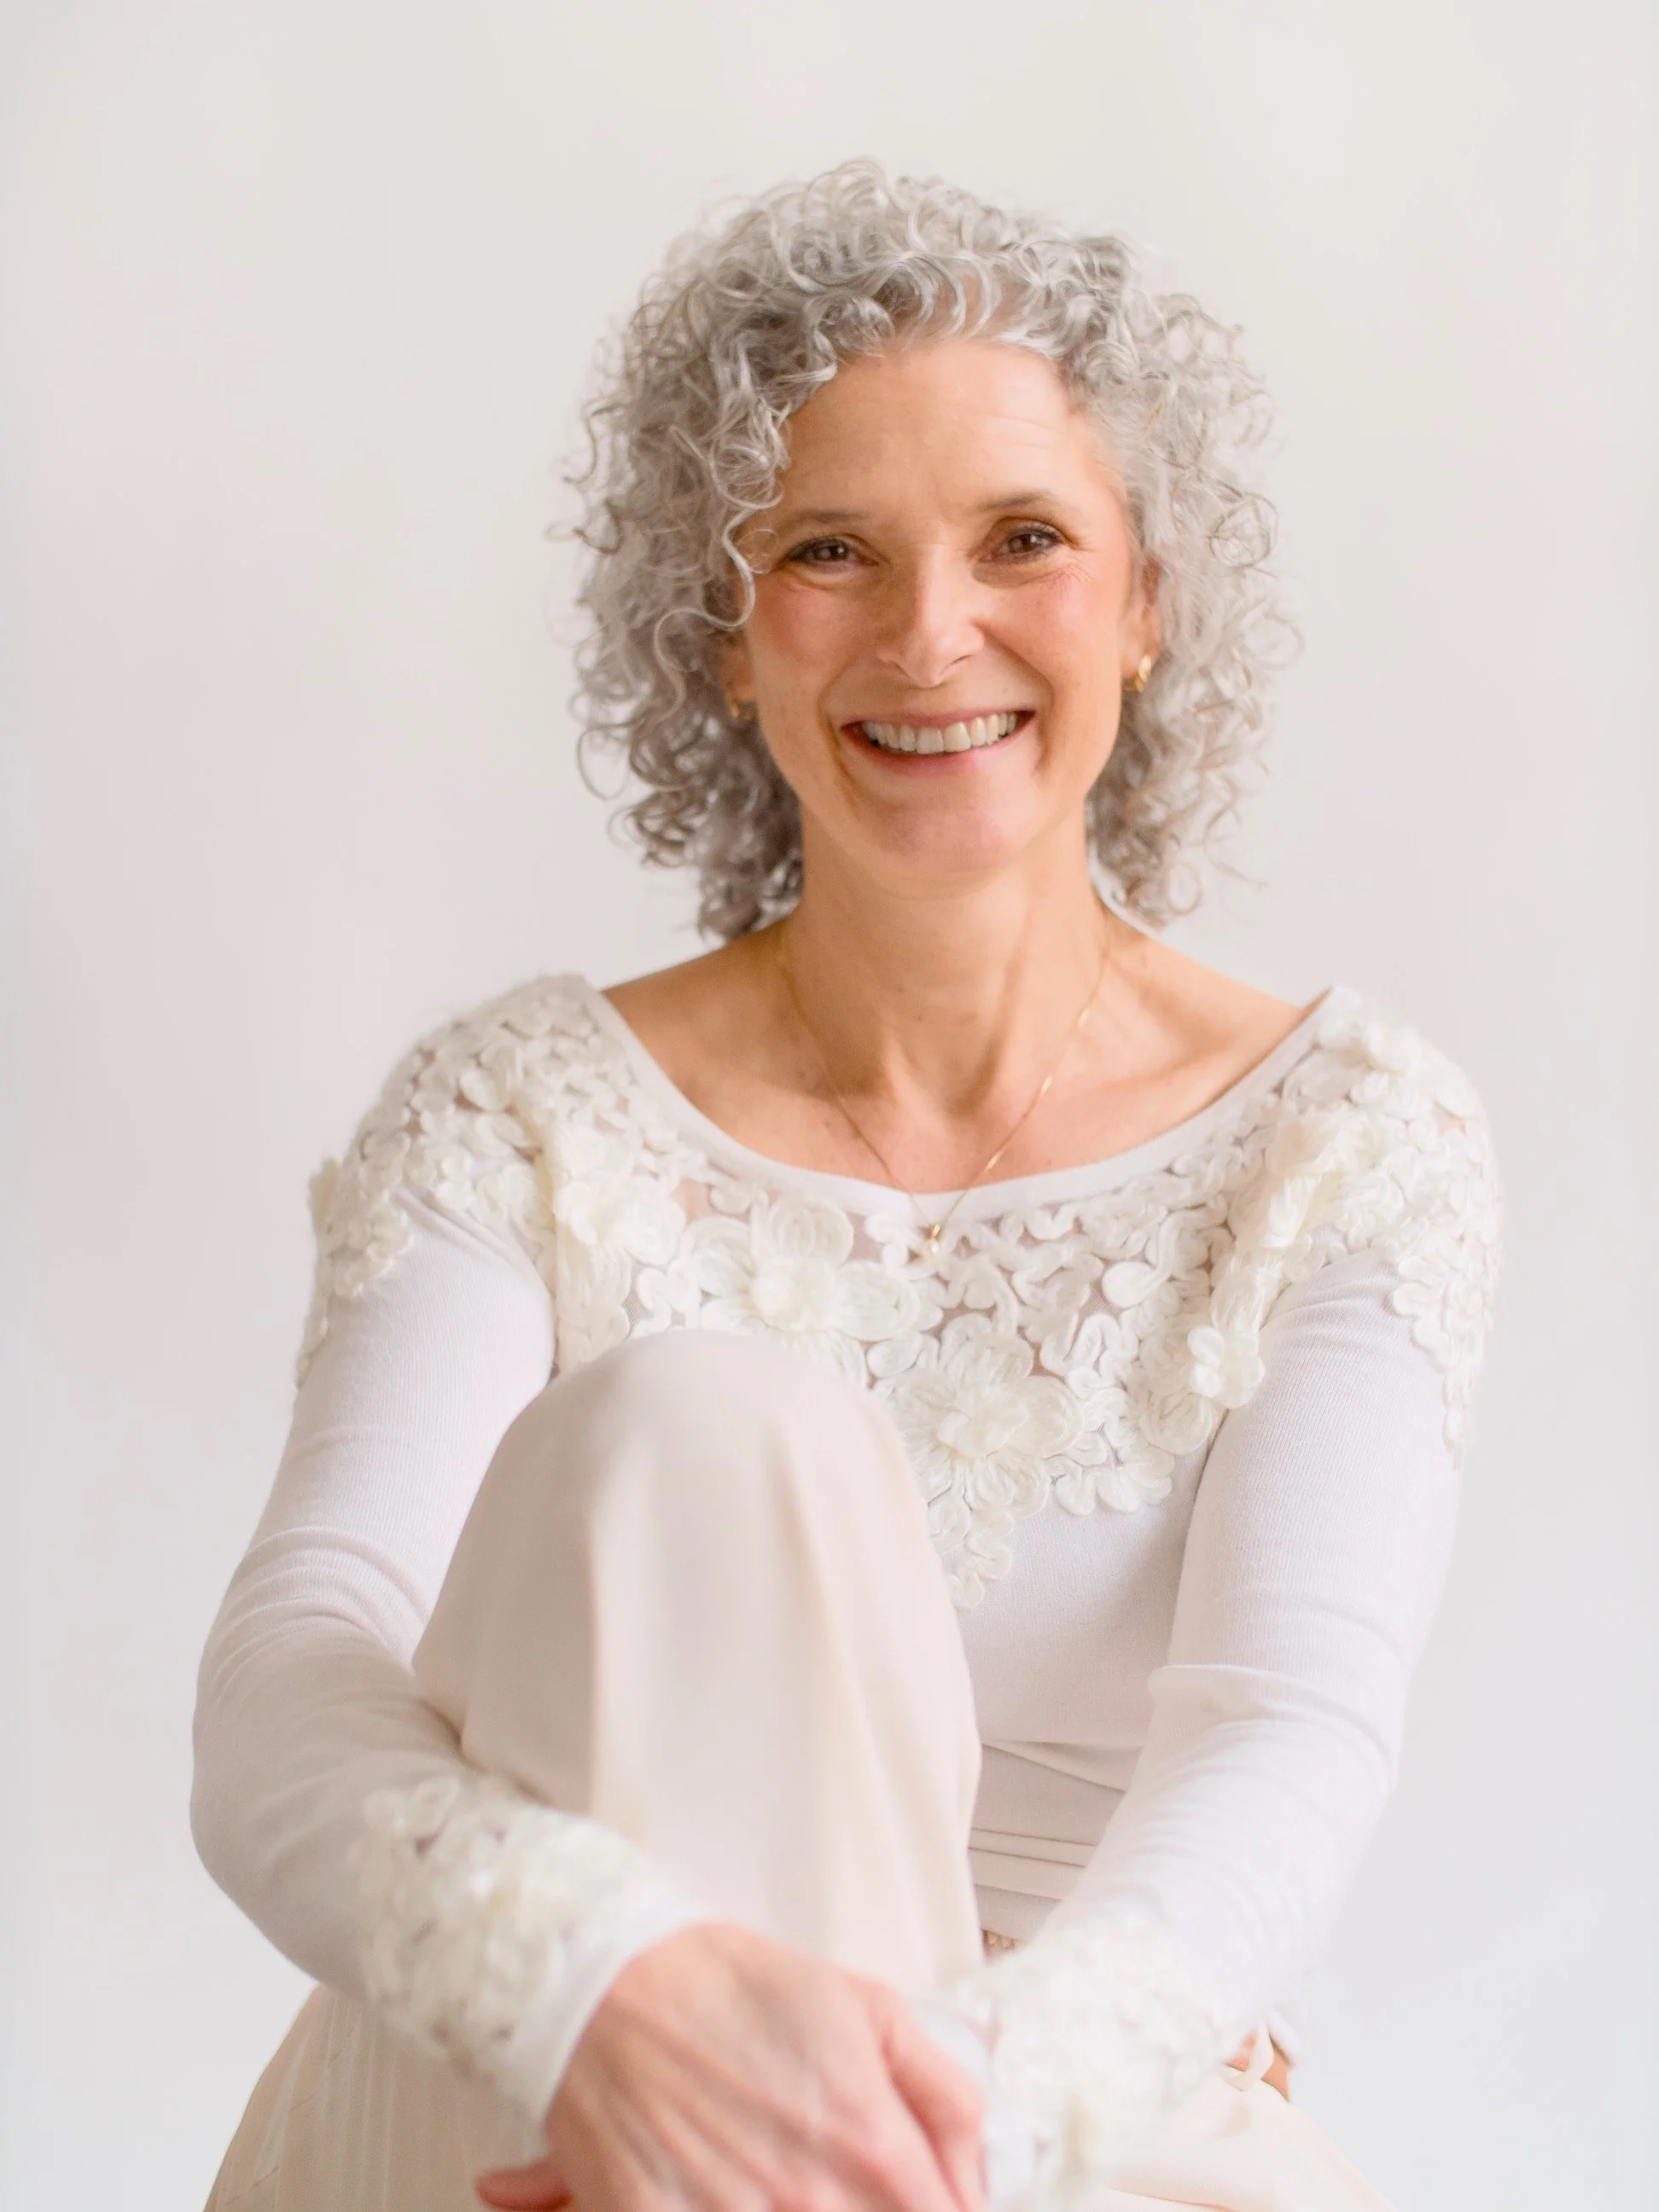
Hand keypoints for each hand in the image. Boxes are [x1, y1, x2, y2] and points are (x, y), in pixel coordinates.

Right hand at [475, 1922, 986, 2211]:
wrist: (607, 1985)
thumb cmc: (734, 1988)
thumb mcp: (866, 2008)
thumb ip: (943, 2098)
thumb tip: (974, 2182)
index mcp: (872, 2149)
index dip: (942, 2209)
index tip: (919, 2195)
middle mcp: (814, 2202)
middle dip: (873, 2211)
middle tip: (842, 2184)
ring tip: (782, 2181)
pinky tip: (726, 2193)